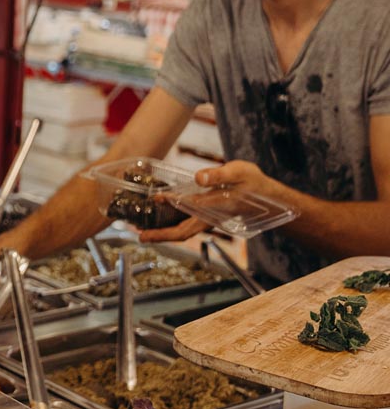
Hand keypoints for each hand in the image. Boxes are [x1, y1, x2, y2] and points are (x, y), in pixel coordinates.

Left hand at [137, 160, 274, 242]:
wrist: (269, 199)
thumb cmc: (255, 184)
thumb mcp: (240, 172)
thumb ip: (219, 175)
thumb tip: (199, 178)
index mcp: (220, 206)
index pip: (194, 207)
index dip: (175, 203)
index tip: (157, 198)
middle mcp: (211, 217)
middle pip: (184, 232)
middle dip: (162, 235)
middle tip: (140, 236)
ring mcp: (208, 220)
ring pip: (183, 231)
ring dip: (163, 233)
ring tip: (143, 232)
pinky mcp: (206, 218)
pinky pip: (185, 226)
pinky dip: (170, 226)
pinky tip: (158, 221)